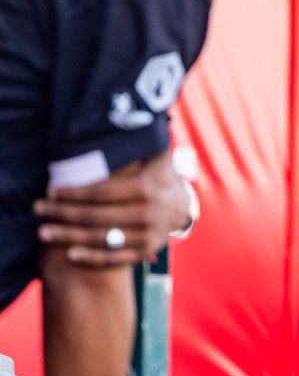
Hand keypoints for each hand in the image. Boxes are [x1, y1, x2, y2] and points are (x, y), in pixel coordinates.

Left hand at [34, 150, 191, 266]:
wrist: (184, 208)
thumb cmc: (160, 177)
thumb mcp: (157, 157)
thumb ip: (143, 141)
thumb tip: (129, 117)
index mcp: (148, 188)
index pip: (102, 192)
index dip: (74, 193)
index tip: (51, 191)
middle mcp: (149, 213)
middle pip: (96, 216)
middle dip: (63, 213)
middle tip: (38, 210)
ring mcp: (149, 235)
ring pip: (102, 239)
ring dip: (69, 236)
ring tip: (45, 232)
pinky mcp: (147, 251)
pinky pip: (115, 258)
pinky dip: (92, 257)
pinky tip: (70, 253)